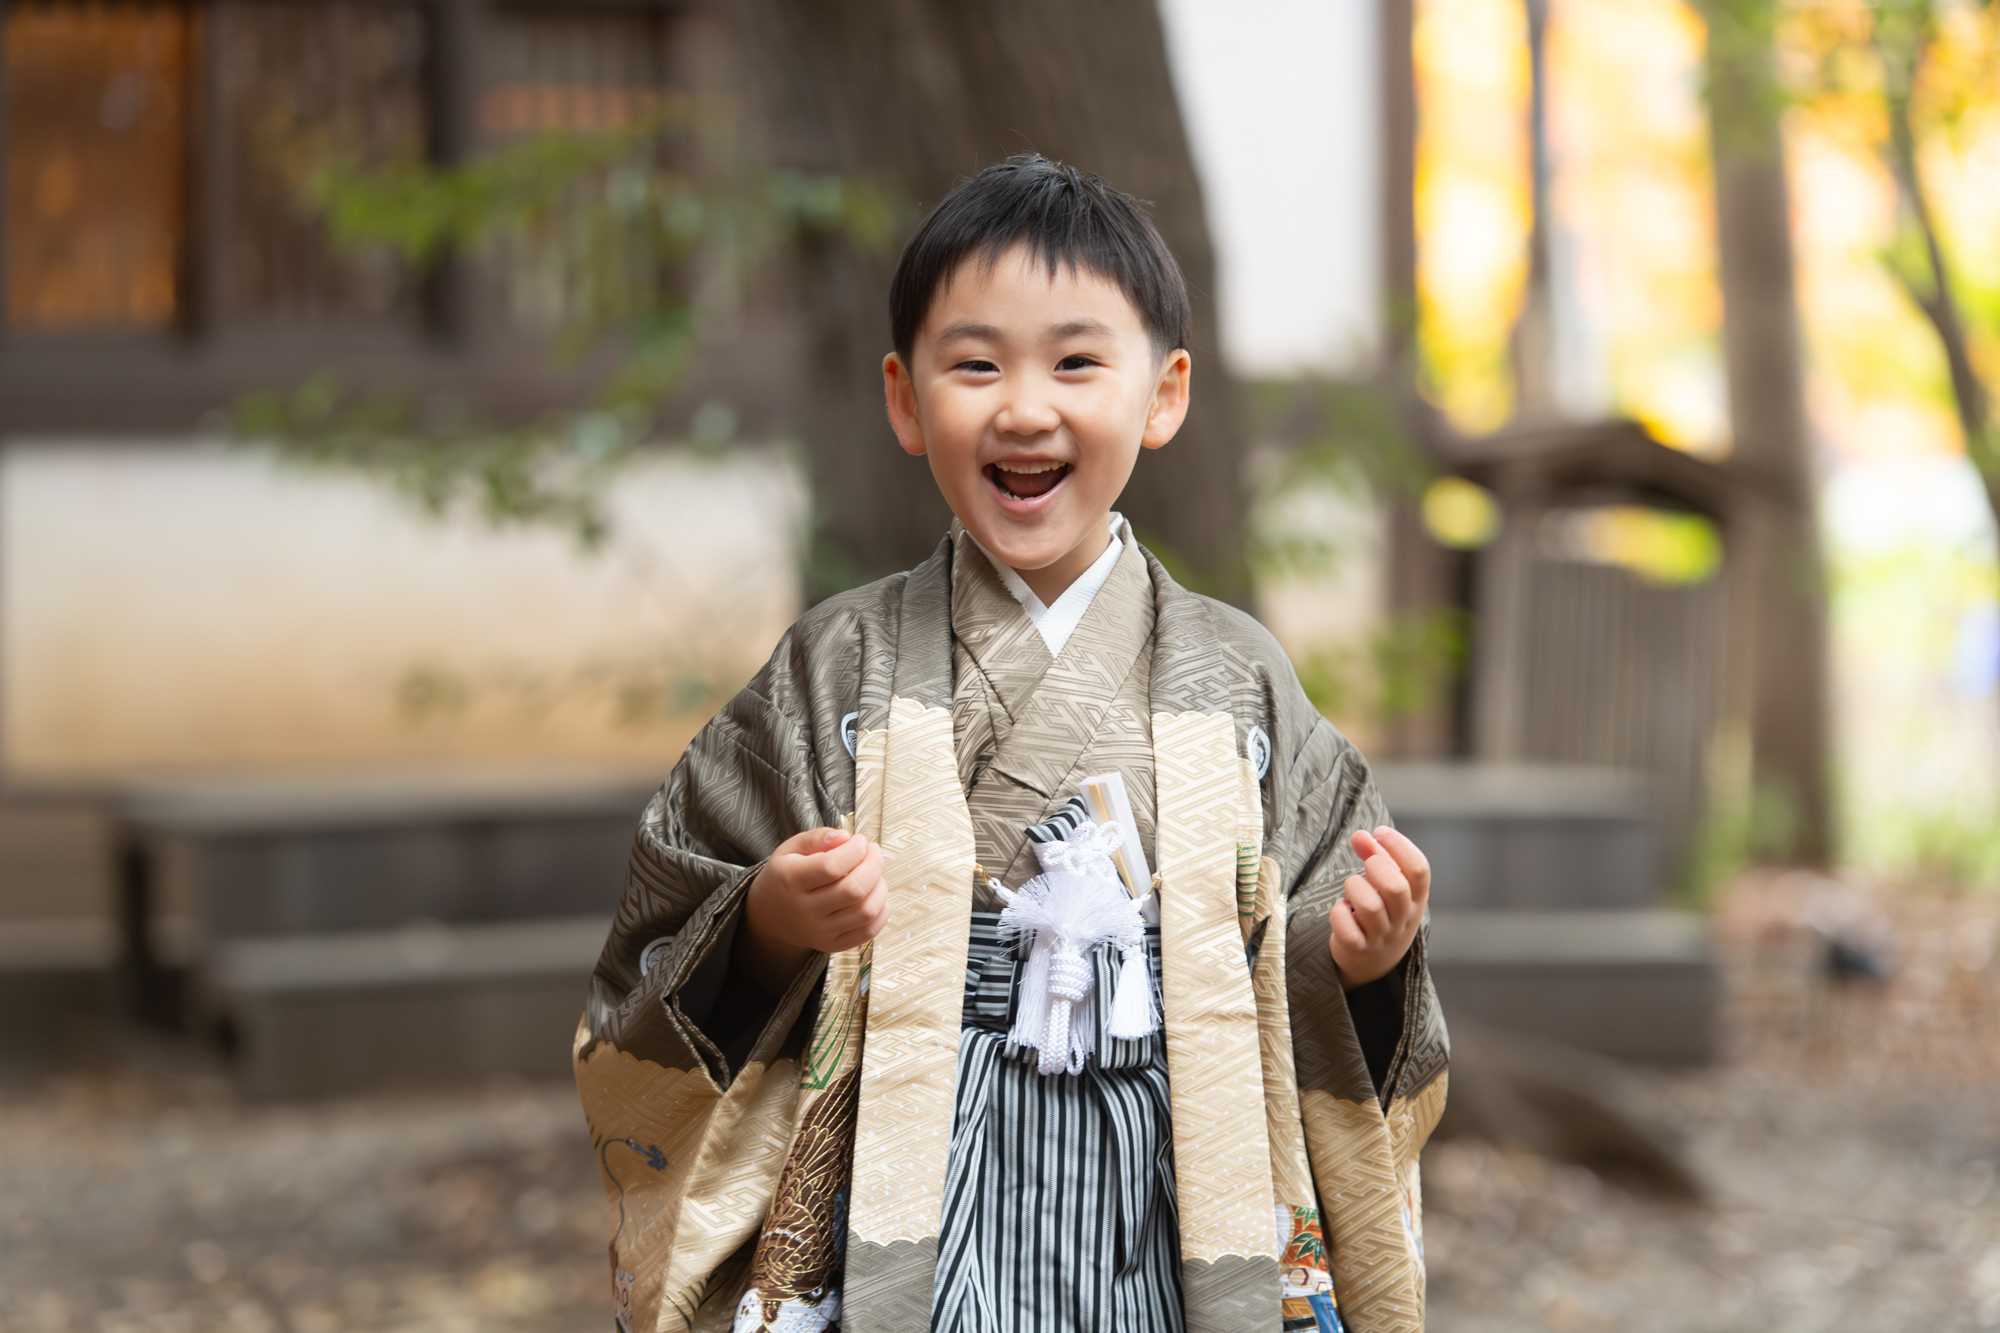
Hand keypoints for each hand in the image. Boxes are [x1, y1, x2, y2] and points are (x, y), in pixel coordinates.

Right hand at [735, 827, 886, 992]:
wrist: (770, 916)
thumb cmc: (785, 876)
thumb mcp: (790, 849)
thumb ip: (816, 838)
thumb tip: (845, 837)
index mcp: (792, 880)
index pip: (831, 866)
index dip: (854, 850)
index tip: (859, 840)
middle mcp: (805, 910)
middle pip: (853, 890)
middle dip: (873, 865)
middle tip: (873, 852)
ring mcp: (820, 931)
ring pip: (865, 912)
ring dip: (880, 887)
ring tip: (875, 873)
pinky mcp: (832, 944)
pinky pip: (867, 932)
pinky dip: (881, 912)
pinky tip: (876, 895)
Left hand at [1329, 826, 1429, 989]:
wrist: (1374, 964)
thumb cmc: (1382, 913)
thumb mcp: (1387, 885)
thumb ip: (1376, 856)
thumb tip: (1361, 834)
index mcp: (1417, 900)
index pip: (1419, 870)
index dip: (1399, 845)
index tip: (1380, 833)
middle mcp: (1403, 920)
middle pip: (1397, 888)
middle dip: (1376, 866)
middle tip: (1367, 865)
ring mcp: (1382, 937)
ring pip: (1371, 907)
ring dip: (1355, 888)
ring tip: (1352, 887)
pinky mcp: (1358, 949)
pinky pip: (1348, 931)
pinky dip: (1339, 914)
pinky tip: (1340, 908)